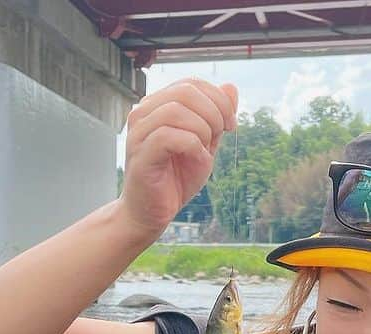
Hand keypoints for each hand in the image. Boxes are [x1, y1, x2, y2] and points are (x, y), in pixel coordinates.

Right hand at [119, 78, 237, 239]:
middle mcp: (143, 113)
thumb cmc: (175, 180)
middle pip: (185, 91)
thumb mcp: (204, 144)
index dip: (218, 99)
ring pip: (176, 110)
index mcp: (158, 106)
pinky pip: (168, 136)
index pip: (191, 83)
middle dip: (213, 112)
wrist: (152, 213)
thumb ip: (216, 117)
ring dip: (202, 129)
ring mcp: (139, 132)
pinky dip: (192, 146)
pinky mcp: (140, 154)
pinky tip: (197, 159)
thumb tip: (231, 87)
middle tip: (220, 136)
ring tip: (205, 150)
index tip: (231, 125)